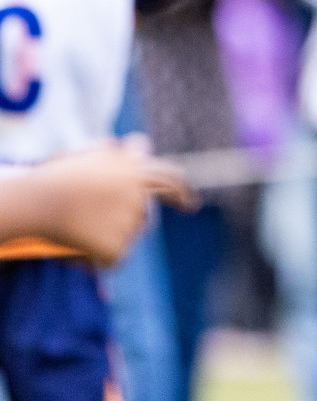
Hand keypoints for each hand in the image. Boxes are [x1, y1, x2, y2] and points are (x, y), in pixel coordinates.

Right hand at [30, 139, 195, 265]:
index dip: (182, 193)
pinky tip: (80, 248)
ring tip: (81, 227)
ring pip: (126, 235)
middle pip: (147, 217)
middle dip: (142, 226)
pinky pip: (114, 258)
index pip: (170, 180)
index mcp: (136, 171)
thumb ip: (119, 151)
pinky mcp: (117, 246)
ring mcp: (130, 221)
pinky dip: (99, 258)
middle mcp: (140, 195)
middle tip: (141, 234)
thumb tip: (142, 145)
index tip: (192, 207)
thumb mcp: (89, 154)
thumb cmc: (57, 177)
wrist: (37, 201)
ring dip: (111, 236)